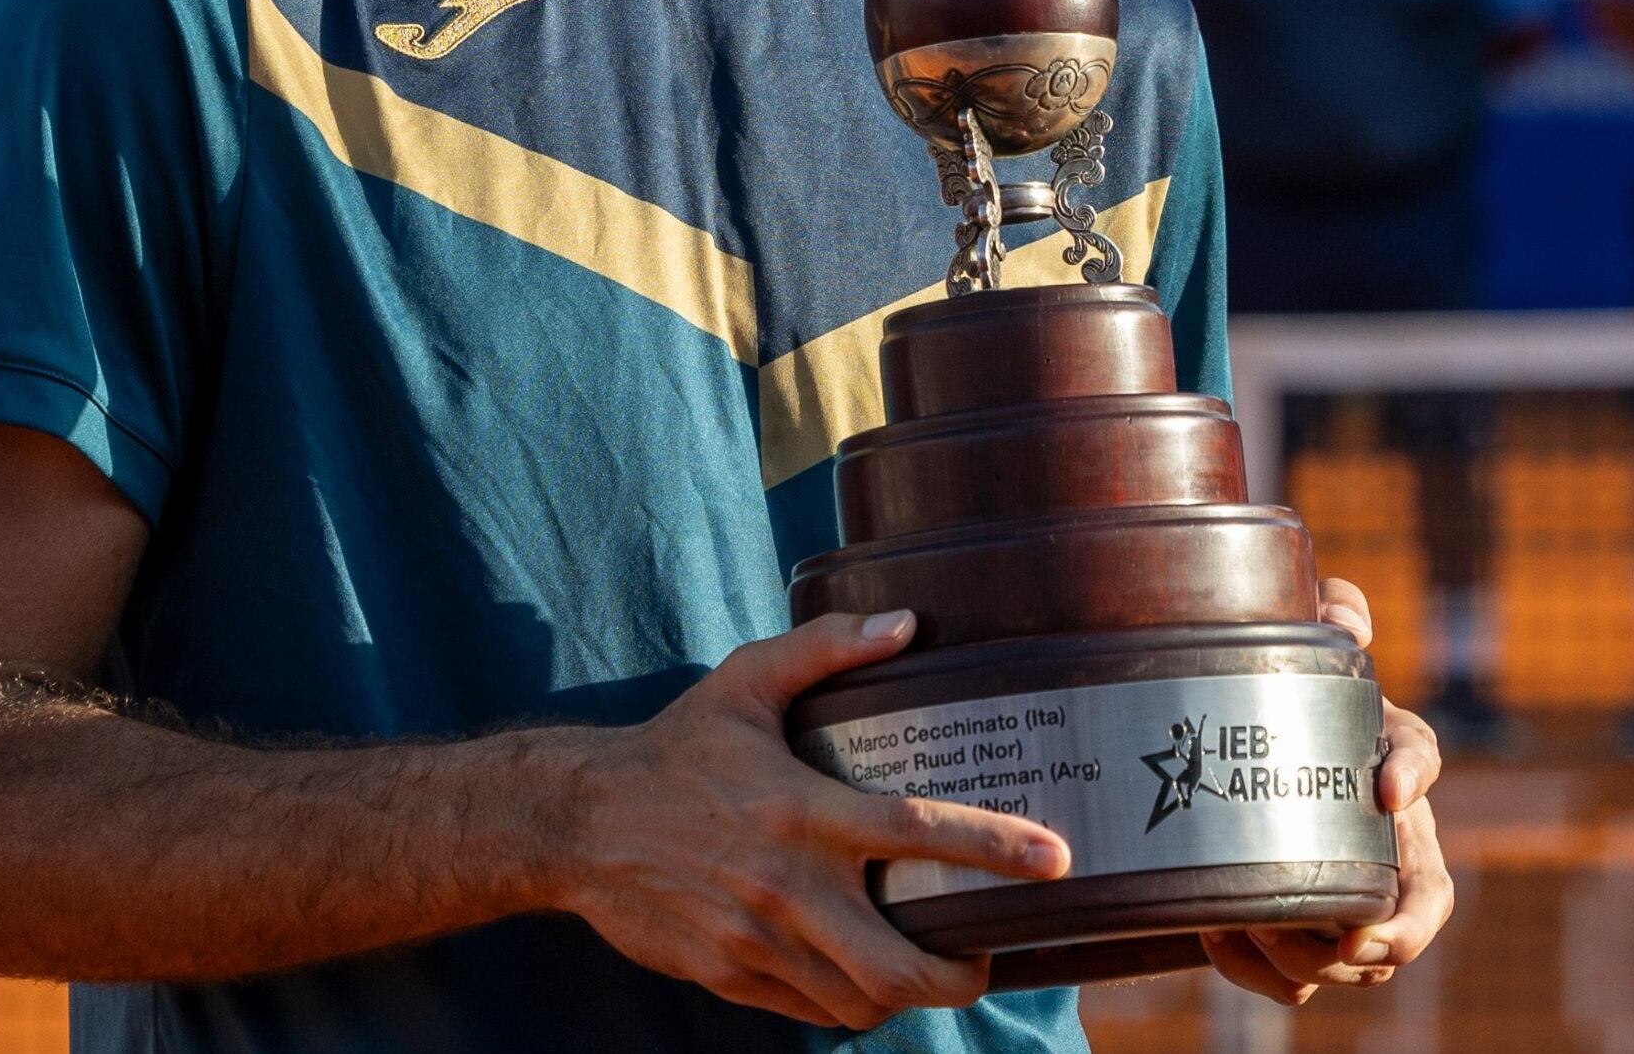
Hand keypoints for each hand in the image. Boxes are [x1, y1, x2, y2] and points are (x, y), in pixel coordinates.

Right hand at [554, 611, 1071, 1028]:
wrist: (579, 822)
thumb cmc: (675, 747)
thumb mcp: (745, 681)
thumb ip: (828, 647)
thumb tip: (906, 622)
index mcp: (802, 809)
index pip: (918, 833)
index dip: (996, 849)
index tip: (1054, 861)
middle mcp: (786, 885)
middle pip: (896, 966)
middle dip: (959, 978)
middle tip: (985, 956)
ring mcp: (756, 941)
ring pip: (858, 1002)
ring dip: (906, 995)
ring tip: (929, 968)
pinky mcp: (728, 976)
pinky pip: (809, 1011)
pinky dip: (848, 1003)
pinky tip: (860, 977)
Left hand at [1201, 579, 1452, 1007]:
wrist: (1221, 758)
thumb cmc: (1276, 694)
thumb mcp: (1301, 642)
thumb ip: (1330, 609)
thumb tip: (1349, 618)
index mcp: (1383, 755)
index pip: (1422, 758)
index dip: (1415, 775)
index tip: (1389, 788)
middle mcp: (1384, 834)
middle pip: (1422, 901)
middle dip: (1396, 931)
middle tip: (1348, 936)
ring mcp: (1351, 892)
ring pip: (1364, 956)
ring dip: (1314, 955)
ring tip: (1255, 924)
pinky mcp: (1304, 934)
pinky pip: (1300, 978)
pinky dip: (1263, 974)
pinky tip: (1221, 941)